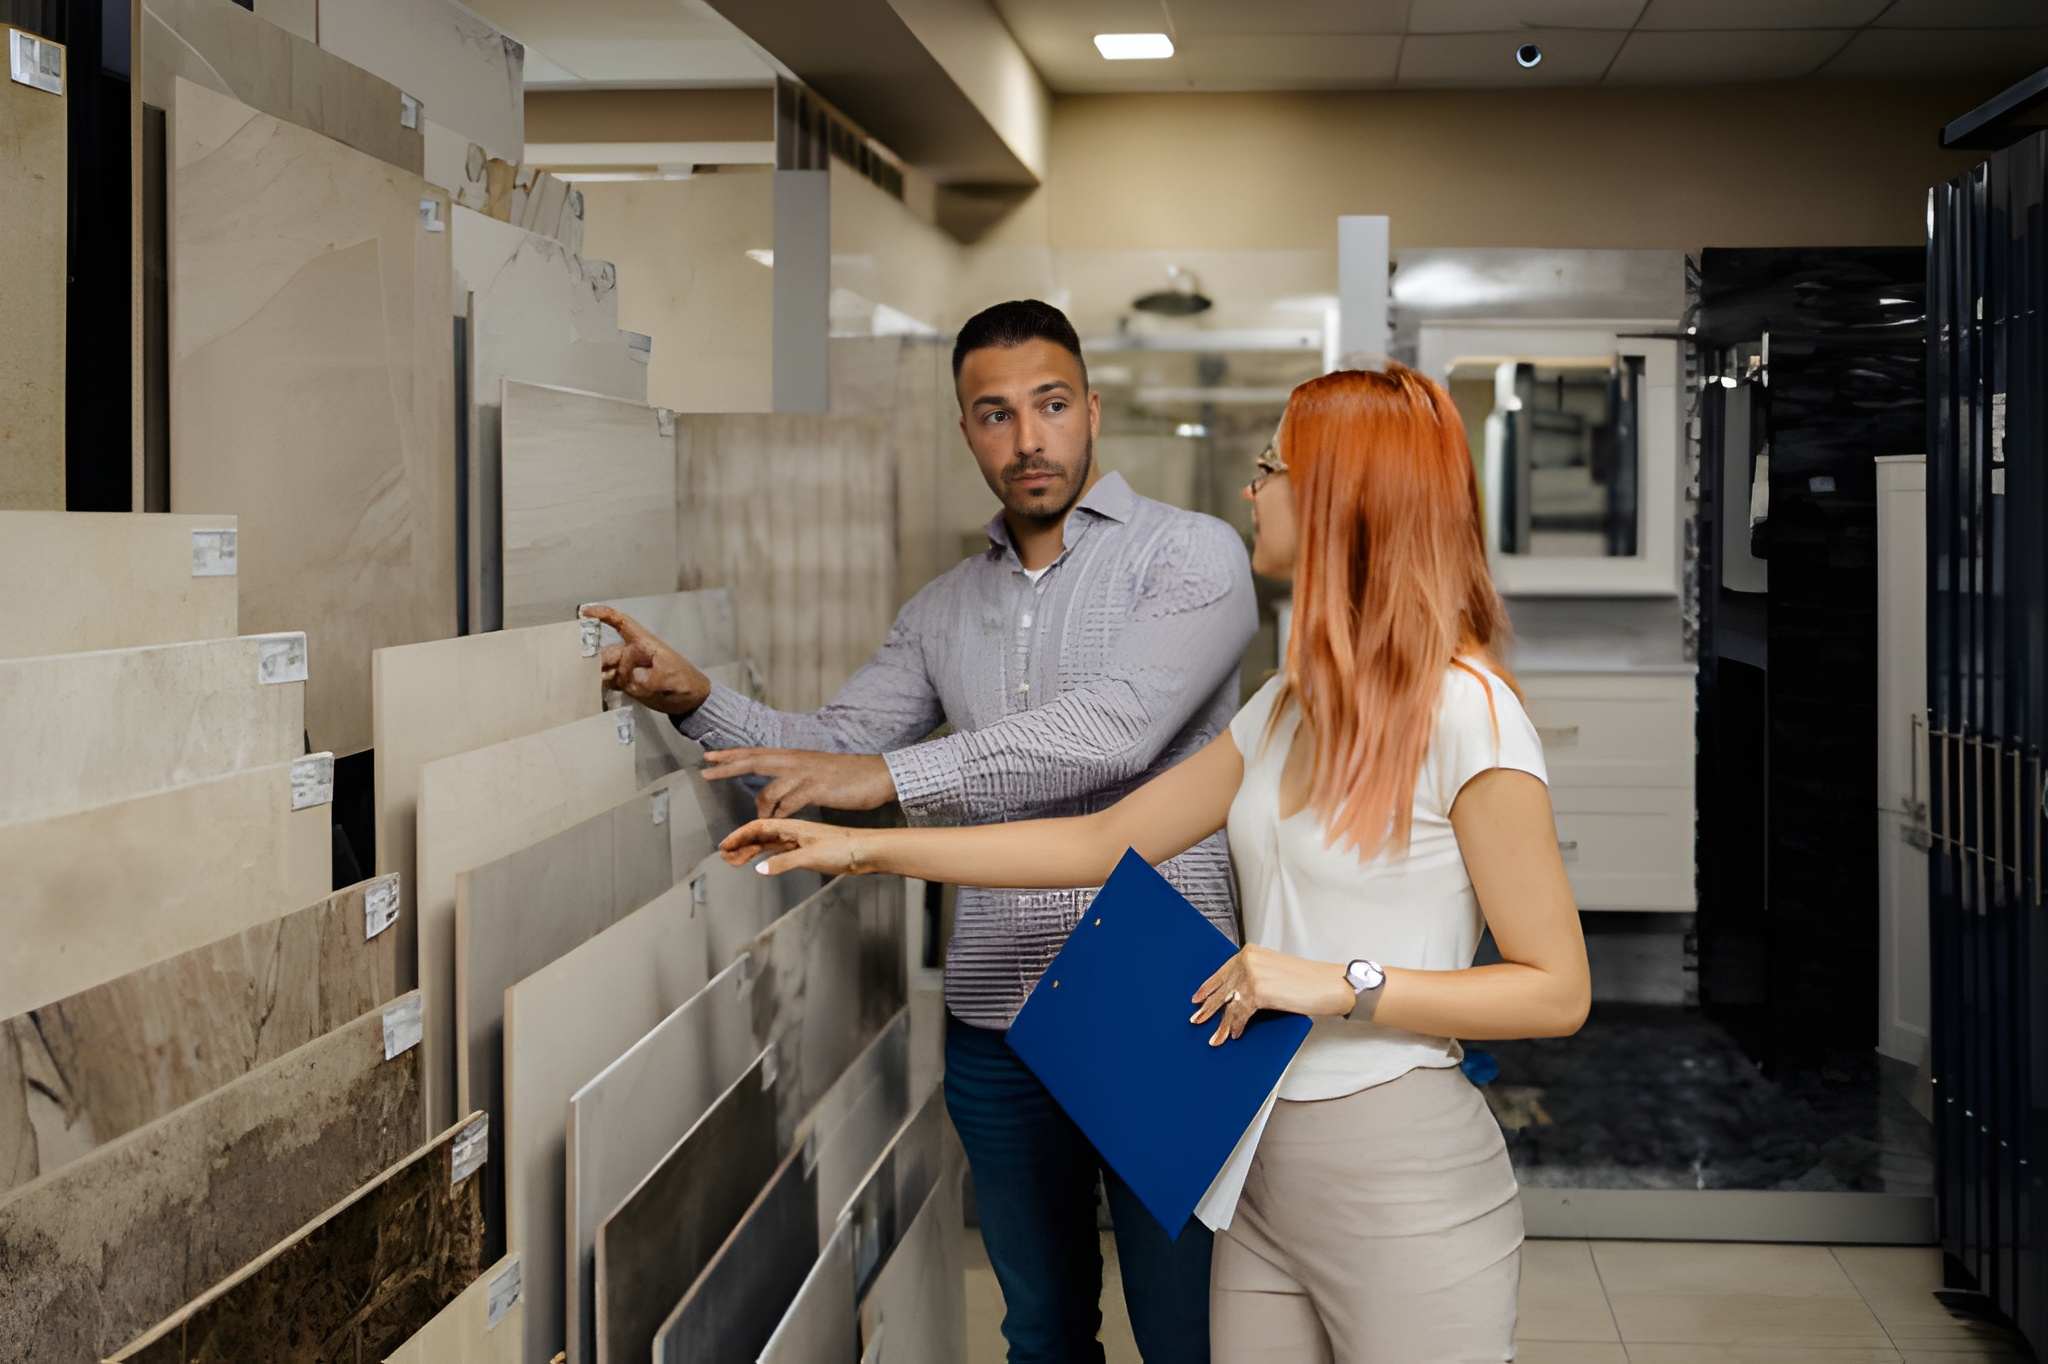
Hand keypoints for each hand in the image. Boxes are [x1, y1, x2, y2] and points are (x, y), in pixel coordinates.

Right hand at [580, 606, 711, 715]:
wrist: (691, 701)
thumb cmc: (685, 682)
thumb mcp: (671, 679)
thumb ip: (649, 679)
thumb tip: (629, 680)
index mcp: (645, 644)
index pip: (622, 624)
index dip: (603, 615)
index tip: (585, 612)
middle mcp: (633, 654)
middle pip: (608, 652)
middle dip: (599, 661)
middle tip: (592, 674)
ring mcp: (629, 669)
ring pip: (605, 668)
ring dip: (598, 675)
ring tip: (594, 685)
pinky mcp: (627, 683)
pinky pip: (609, 680)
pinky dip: (602, 685)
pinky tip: (598, 693)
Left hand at [701, 748, 896, 818]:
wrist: (878, 774)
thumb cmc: (849, 775)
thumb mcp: (816, 770)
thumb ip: (796, 775)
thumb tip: (779, 786)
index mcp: (795, 755)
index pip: (756, 751)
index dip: (731, 754)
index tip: (709, 756)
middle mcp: (796, 760)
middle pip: (754, 760)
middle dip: (727, 765)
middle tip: (705, 771)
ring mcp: (806, 774)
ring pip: (769, 789)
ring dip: (759, 809)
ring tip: (756, 823)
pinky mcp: (817, 789)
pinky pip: (789, 804)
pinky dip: (779, 816)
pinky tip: (776, 823)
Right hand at [720, 818, 867, 876]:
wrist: (867, 851)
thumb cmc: (844, 848)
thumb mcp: (812, 856)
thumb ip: (784, 862)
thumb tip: (759, 869)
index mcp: (793, 827)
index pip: (758, 828)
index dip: (739, 836)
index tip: (724, 846)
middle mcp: (794, 831)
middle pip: (760, 835)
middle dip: (741, 844)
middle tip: (724, 857)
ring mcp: (800, 841)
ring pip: (769, 844)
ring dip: (751, 851)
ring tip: (735, 861)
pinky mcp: (808, 851)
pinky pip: (780, 852)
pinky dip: (766, 857)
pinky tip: (760, 863)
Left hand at [1188, 945, 1356, 1046]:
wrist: (1331, 984)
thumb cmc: (1311, 980)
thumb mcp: (1276, 971)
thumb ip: (1255, 977)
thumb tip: (1237, 996)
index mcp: (1251, 953)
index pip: (1223, 972)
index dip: (1208, 987)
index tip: (1197, 997)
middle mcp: (1248, 960)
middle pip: (1222, 989)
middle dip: (1208, 1007)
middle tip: (1197, 1019)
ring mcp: (1252, 975)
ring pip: (1229, 1004)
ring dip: (1221, 1024)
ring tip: (1214, 1037)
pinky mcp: (1258, 992)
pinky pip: (1240, 1014)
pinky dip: (1236, 1026)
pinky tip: (1235, 1034)